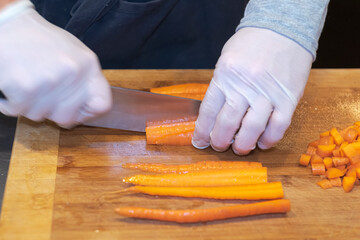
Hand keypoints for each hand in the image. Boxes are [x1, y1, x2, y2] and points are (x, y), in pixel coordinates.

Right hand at [0, 1, 111, 127]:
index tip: (75, 110)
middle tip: (42, 93)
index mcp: (89, 66)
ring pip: (40, 116)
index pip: (101, 105)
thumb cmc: (40, 41)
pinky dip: (9, 103)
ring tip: (27, 81)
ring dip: (29, 105)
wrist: (8, 25)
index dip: (86, 113)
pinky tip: (12, 84)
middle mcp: (74, 74)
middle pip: (67, 118)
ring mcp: (50, 82)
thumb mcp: (74, 54)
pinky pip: (16, 111)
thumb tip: (86, 110)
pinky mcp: (26, 88)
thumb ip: (84, 82)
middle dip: (52, 111)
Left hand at [192, 27, 312, 154]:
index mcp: (225, 75)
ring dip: (243, 145)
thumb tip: (214, 117)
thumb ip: (221, 86)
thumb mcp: (226, 61)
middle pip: (228, 123)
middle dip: (220, 141)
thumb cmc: (251, 44)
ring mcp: (268, 92)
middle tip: (219, 146)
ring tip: (239, 148)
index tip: (200, 142)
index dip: (202, 131)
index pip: (209, 111)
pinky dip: (269, 139)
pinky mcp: (289, 97)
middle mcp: (245, 85)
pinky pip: (279, 126)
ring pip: (252, 129)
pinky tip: (262, 142)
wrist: (283, 28)